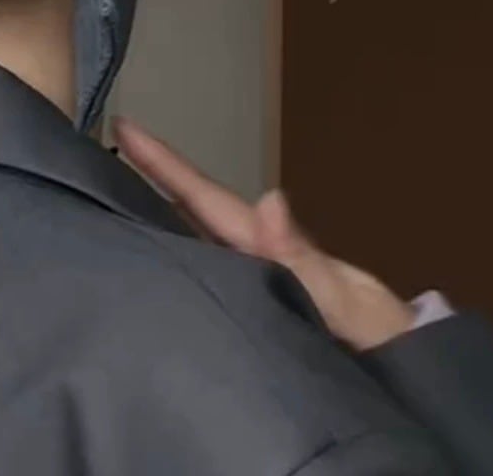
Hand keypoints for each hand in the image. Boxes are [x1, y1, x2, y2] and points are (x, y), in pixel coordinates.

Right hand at [113, 119, 416, 350]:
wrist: (397, 369)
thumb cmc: (370, 329)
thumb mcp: (340, 297)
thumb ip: (302, 256)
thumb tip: (269, 196)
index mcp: (259, 242)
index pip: (204, 196)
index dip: (164, 162)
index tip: (123, 123)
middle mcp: (245, 252)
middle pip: (188, 207)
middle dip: (146, 175)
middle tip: (95, 149)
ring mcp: (245, 275)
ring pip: (189, 234)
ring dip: (152, 208)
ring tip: (105, 190)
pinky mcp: (244, 303)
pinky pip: (196, 266)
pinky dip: (168, 247)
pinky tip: (146, 252)